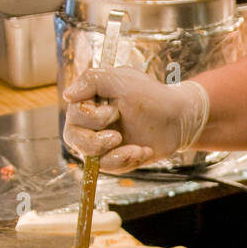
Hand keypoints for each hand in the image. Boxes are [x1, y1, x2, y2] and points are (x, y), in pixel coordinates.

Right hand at [62, 67, 209, 173]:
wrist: (178, 119)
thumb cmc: (152, 96)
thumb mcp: (123, 80)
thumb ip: (93, 80)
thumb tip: (67, 95)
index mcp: (89, 100)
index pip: (74, 115)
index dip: (93, 118)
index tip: (114, 111)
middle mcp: (89, 122)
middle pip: (74, 139)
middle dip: (97, 142)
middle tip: (118, 135)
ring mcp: (100, 141)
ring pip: (90, 158)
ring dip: (116, 155)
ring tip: (138, 149)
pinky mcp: (114, 157)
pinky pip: (109, 168)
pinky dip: (127, 161)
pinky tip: (143, 151)